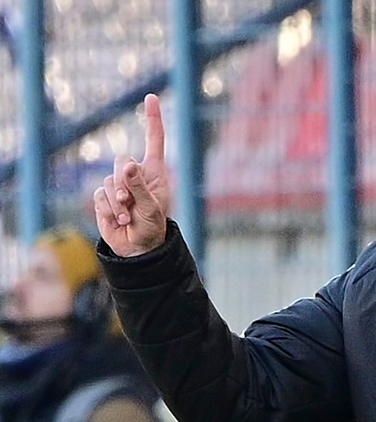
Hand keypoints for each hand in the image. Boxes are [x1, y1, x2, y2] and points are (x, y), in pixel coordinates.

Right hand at [94, 94, 169, 256]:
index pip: (155, 140)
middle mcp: (136, 175)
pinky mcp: (103, 198)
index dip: (153, 119)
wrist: (137, 248)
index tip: (151, 97)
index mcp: (154, 172)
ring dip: (116, 201)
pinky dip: (107, 209)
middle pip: (121, 161)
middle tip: (130, 202)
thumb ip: (140, 187)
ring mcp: (118, 185)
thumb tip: (128, 165)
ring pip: (107, 180)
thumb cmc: (152, 227)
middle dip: (123, 181)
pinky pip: (98, 195)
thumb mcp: (151, 208)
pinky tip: (118, 220)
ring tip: (128, 217)